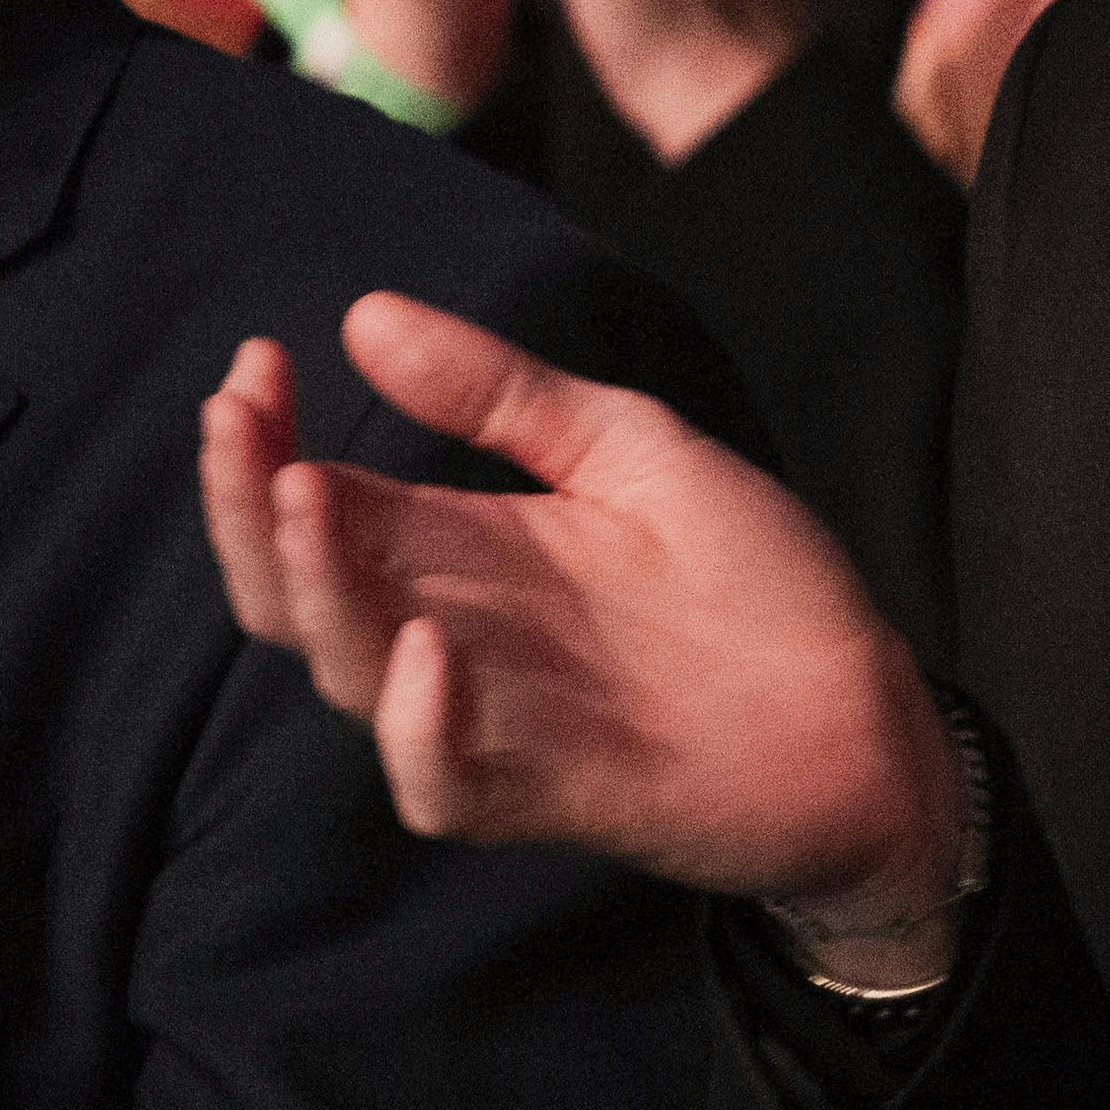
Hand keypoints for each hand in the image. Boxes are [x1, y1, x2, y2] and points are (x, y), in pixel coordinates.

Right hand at [200, 302, 959, 935]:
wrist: (871, 711)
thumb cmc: (754, 584)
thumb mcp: (630, 449)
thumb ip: (505, 396)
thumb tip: (364, 315)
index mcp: (460, 550)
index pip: (316, 501)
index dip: (264, 440)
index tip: (258, 361)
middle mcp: (451, 632)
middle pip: (294, 589)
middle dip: (246, 504)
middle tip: (238, 417)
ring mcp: (492, 718)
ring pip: (348, 673)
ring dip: (316, 587)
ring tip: (307, 495)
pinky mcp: (549, 795)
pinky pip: (440, 785)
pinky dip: (418, 726)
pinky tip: (422, 648)